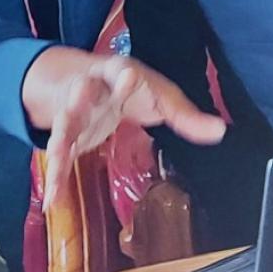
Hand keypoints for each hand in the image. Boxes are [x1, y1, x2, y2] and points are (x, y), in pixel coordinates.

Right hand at [22, 46, 221, 209]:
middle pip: (83, 91)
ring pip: (64, 124)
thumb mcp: (157, 95)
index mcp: (116, 75)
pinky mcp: (64, 137)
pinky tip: (53, 199)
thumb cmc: (125, 88)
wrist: (77, 78)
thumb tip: (219, 131)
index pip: (122, 72)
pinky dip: (55, 178)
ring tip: (57, 156)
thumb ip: (184, 115)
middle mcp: (90, 91)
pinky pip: (59, 157)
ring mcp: (73, 114)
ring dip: (60, 138)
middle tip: (78, 96)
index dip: (125, 77)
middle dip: (80, 94)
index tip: (129, 77)